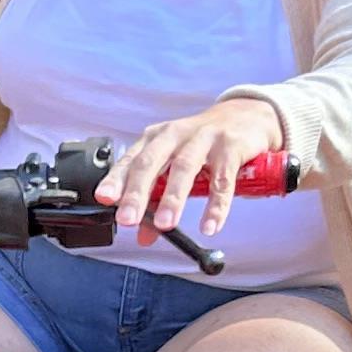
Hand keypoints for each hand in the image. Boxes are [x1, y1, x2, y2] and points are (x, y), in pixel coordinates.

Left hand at [110, 91, 289, 251]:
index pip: (131, 160)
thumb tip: (144, 235)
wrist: (247, 115)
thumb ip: (159, 200)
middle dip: (137, 192)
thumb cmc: (204, 143)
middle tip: (128, 219)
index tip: (104, 198)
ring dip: (173, 198)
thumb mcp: (178, 166)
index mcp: (156, 138)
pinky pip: (222, 180)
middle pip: (151, 163)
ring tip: (165, 225)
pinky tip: (209, 225)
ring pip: (184, 168)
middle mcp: (175, 135)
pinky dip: (216, 205)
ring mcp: (203, 138)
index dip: (116, 179)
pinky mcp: (230, 147)